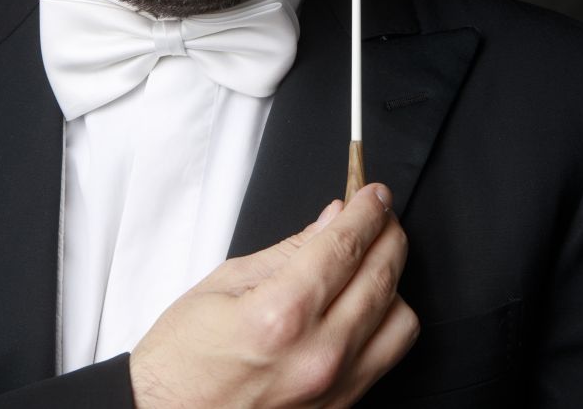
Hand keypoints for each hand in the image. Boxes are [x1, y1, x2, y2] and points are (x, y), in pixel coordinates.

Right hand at [129, 183, 418, 407]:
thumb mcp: (225, 284)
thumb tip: (333, 218)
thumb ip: (289, 249)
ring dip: (392, 280)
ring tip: (370, 260)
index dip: (367, 210)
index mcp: (280, 315)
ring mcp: (333, 389)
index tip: (374, 194)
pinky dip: (386, 321)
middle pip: (382, 276)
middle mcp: (316, 355)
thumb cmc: (182, 360)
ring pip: (400, 319)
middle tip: (378, 214)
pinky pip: (387, 356)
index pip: (346, 245)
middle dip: (388, 233)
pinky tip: (366, 302)